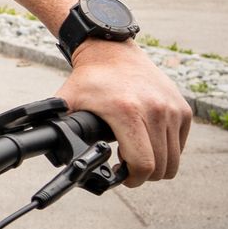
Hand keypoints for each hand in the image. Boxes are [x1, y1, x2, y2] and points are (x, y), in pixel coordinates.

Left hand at [56, 41, 190, 185]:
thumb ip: (57, 125)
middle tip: (126, 165)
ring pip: (173, 159)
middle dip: (143, 174)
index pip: (143, 165)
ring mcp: (172, 108)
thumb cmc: (90, 79)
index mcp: (127, 112)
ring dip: (156, 163)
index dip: (132, 179)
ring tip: (136, 151)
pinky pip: (180, 144)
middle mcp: (155, 110)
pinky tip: (147, 138)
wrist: (112, 50)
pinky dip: (167, 149)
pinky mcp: (182, 108)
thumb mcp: (68, 101)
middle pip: (161, 167)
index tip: (120, 175)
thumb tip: (45, 146)